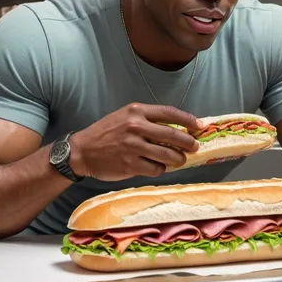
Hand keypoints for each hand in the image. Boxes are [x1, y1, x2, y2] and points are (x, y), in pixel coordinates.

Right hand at [70, 103, 202, 180]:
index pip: (169, 113)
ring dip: (178, 159)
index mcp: (136, 111)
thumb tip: (176, 128)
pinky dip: (160, 169)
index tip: (199, 126)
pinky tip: (158, 168)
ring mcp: (133, 146)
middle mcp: (136, 127)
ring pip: (167, 155)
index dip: (187, 120)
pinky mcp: (130, 164)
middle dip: (188, 142)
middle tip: (194, 147)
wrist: (82, 150)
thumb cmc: (106, 133)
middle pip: (172, 135)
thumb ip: (148, 120)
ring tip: (180, 160)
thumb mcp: (125, 117)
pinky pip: (155, 169)